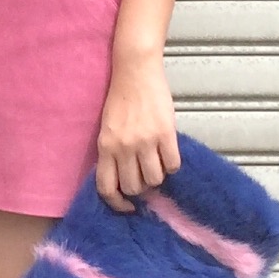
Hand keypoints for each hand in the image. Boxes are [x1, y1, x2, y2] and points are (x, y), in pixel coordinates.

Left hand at [95, 50, 180, 211]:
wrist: (135, 71)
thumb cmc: (120, 98)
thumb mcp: (108, 128)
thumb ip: (113, 152)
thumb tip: (123, 179)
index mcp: (105, 147)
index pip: (106, 188)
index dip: (117, 203)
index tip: (128, 206)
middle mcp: (123, 147)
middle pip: (134, 187)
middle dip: (141, 186)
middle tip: (145, 175)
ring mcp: (145, 141)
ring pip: (155, 179)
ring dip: (158, 176)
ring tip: (157, 163)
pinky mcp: (165, 134)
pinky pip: (173, 164)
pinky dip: (172, 164)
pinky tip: (168, 154)